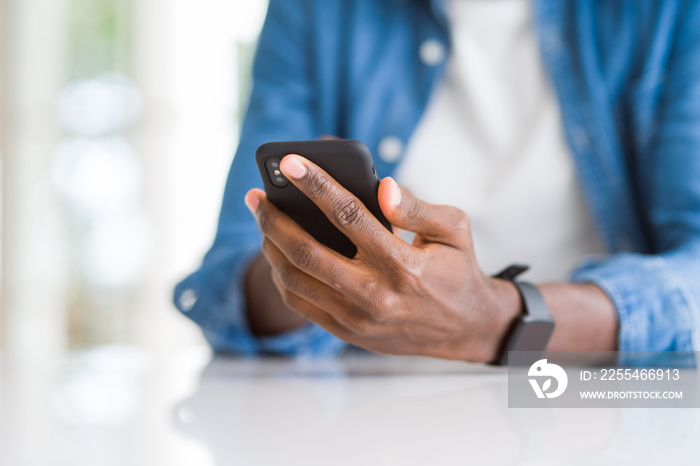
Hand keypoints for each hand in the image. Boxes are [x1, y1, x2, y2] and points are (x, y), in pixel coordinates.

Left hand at [244, 154, 520, 361]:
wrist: (464, 329)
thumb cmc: (457, 269)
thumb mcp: (454, 230)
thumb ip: (418, 207)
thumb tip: (383, 186)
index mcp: (404, 264)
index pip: (349, 215)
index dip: (316, 184)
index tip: (289, 162)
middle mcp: (375, 295)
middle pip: (306, 252)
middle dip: (274, 219)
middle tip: (256, 196)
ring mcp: (357, 319)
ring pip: (294, 280)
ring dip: (270, 246)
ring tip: (263, 221)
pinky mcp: (347, 332)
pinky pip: (299, 304)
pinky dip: (281, 275)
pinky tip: (277, 252)